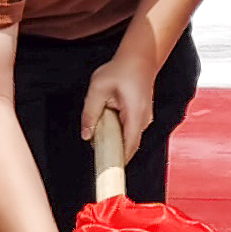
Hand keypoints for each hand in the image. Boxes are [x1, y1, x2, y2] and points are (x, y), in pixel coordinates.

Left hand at [79, 44, 158, 165]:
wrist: (140, 57)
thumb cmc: (120, 70)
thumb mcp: (98, 88)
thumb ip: (90, 112)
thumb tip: (86, 136)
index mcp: (135, 115)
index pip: (129, 147)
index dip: (118, 162)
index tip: (107, 174)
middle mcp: (144, 120)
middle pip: (129, 146)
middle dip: (113, 152)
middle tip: (96, 154)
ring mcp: (145, 119)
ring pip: (128, 139)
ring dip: (114, 140)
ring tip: (100, 131)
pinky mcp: (141, 116)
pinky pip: (129, 130)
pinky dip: (118, 132)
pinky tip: (107, 122)